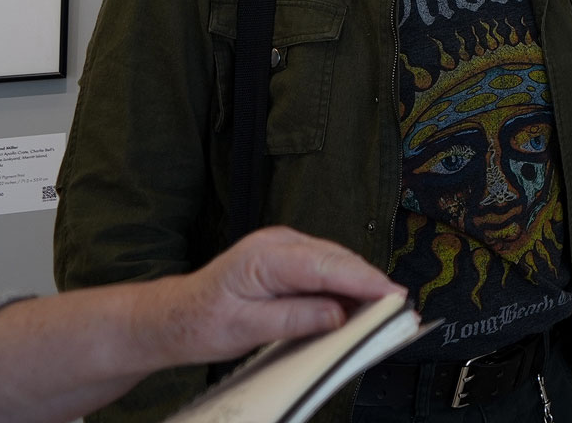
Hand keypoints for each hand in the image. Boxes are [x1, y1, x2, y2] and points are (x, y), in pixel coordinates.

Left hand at [0, 228, 401, 422]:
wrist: (172, 317)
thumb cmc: (199, 322)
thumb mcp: (245, 329)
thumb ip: (295, 318)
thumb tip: (338, 314)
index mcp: (266, 255)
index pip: (328, 265)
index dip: (365, 281)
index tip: (394, 296)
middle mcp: (280, 242)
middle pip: (339, 260)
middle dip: (369, 283)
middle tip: (398, 308)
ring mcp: (285, 247)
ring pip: (336, 262)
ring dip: (358, 285)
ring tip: (382, 309)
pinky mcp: (289, 259)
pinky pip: (325, 269)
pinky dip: (342, 286)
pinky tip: (354, 304)